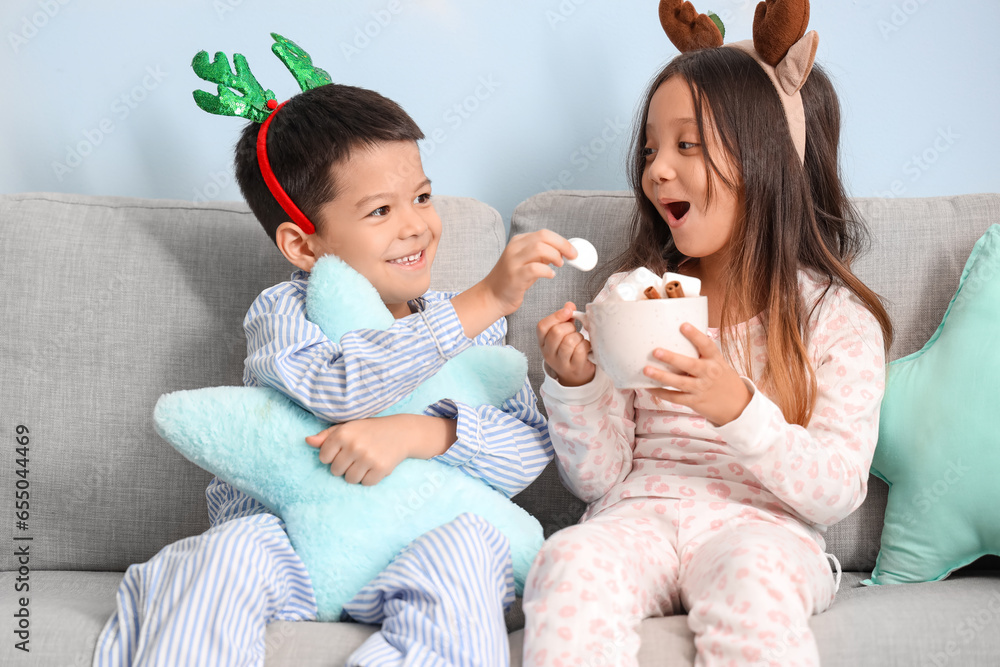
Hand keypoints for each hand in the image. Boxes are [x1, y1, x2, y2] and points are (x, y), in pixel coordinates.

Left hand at [305, 415, 413, 485]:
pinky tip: (375, 467)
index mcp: (343, 433)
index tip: (343, 451)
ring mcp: (368, 458)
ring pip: (350, 479)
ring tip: (365, 463)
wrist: (401, 432)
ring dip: (356, 474)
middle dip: (344, 466)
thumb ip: (326, 436)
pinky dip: (370, 478)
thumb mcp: (348, 427)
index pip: (323, 458)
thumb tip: (307, 441)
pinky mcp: (381, 468)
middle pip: (335, 471)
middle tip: (356, 457)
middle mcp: (354, 445)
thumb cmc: (370, 430)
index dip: (332, 457)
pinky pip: (366, 483)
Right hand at [452, 230, 576, 338]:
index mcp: (519, 242)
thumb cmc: (512, 280)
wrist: (492, 296)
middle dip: (562, 245)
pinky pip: (535, 268)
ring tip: (559, 265)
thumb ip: (541, 255)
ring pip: (539, 248)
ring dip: (555, 256)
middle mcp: (514, 248)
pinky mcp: (514, 276)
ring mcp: (513, 261)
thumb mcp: (526, 262)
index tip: (573, 251)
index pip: (544, 233)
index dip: (562, 241)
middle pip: (543, 236)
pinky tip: (550, 275)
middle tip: (572, 257)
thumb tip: (563, 251)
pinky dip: (547, 271)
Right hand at [537, 302, 595, 386]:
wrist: (576, 376)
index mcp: (543, 342)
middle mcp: (548, 353)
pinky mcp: (574, 368)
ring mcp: (560, 363)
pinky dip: (586, 345)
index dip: (556, 316)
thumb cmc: (570, 350)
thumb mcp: (564, 334)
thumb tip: (569, 305)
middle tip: (574, 331)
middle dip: (570, 327)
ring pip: (569, 341)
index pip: (542, 326)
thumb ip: (565, 318)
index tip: (568, 311)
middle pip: (557, 332)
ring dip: (579, 338)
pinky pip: (580, 350)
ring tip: (579, 341)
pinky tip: (586, 348)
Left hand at [644, 323, 750, 425]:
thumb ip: (703, 353)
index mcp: (716, 360)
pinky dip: (661, 393)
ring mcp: (702, 388)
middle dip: (672, 358)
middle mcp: (709, 373)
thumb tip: (679, 335)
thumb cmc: (722, 379)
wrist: (738, 406)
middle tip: (655, 351)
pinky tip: (649, 387)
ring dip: (662, 377)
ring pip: (679, 383)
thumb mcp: (719, 363)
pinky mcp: (695, 401)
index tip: (683, 325)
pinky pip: (675, 397)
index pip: (707, 345)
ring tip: (646, 370)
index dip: (695, 335)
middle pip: (690, 365)